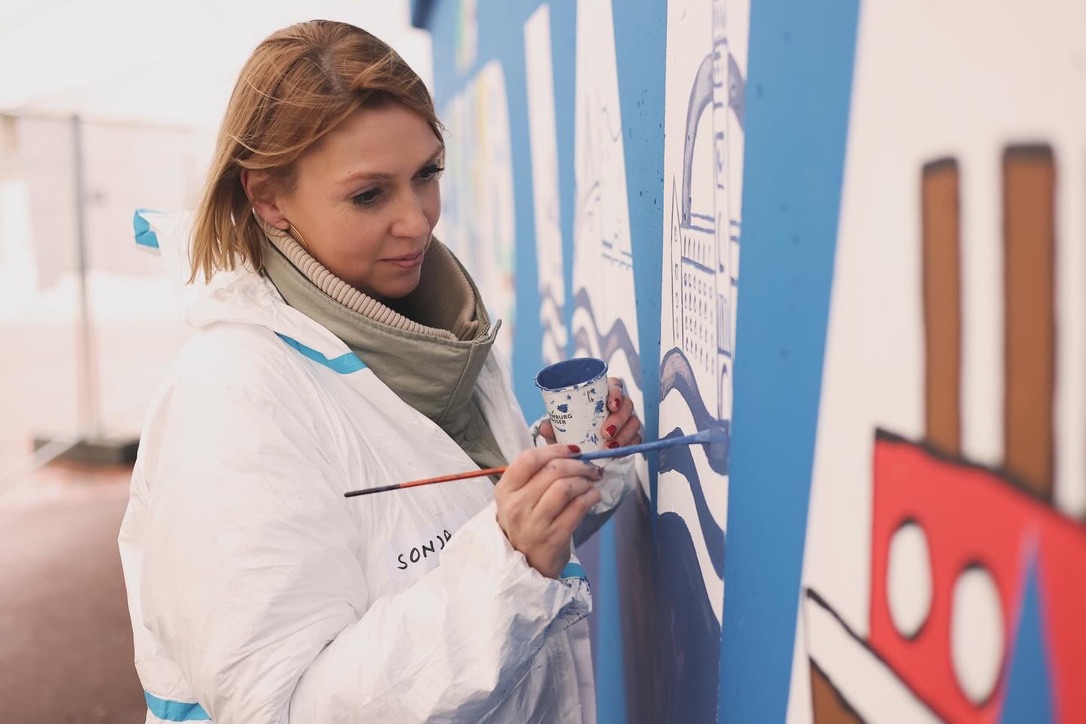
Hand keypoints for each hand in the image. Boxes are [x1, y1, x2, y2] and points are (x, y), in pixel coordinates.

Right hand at [494, 444, 603, 577]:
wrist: (528, 564)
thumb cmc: (527, 523)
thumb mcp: (520, 497)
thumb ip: (537, 472)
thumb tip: (570, 448)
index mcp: (505, 490)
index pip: (529, 459)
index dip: (555, 449)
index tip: (574, 450)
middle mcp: (516, 506)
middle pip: (552, 470)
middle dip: (578, 465)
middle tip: (591, 467)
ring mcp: (534, 523)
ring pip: (565, 487)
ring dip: (585, 481)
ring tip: (592, 482)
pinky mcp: (554, 537)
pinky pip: (578, 508)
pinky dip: (591, 497)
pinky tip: (594, 496)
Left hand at [538, 376, 642, 449]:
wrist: (573, 446)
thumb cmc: (568, 429)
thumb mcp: (559, 426)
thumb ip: (552, 425)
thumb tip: (545, 427)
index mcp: (601, 393)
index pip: (615, 385)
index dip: (616, 393)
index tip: (610, 405)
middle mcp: (617, 404)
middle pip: (627, 405)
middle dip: (619, 420)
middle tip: (606, 433)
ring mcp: (625, 420)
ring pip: (633, 422)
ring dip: (624, 435)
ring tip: (610, 447)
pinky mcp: (630, 435)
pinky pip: (635, 438)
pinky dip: (628, 445)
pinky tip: (617, 452)